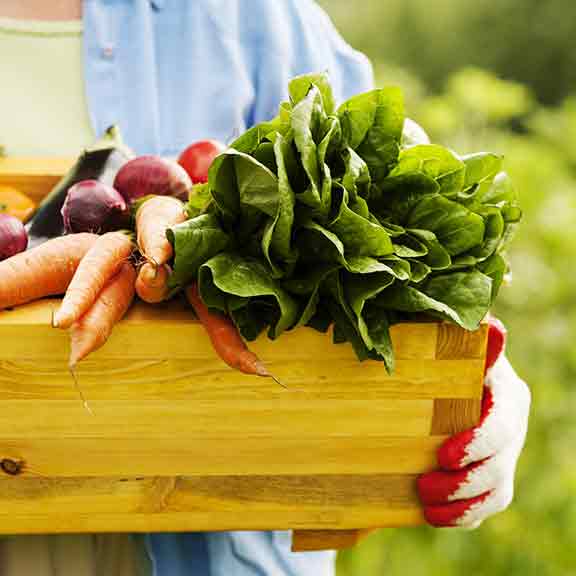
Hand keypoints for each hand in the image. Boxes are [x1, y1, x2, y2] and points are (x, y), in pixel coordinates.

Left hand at [417, 318, 530, 527]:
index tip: (444, 456)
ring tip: (426, 504)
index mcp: (505, 393)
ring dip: (462, 503)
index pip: (500, 424)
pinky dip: (465, 515)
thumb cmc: (445, 359)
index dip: (477, 443)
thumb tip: (492, 324)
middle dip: (463, 481)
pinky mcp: (495, 475)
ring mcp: (505, 453)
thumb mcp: (454, 348)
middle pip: (500, 463)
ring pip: (497, 489)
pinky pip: (490, 503)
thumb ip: (471, 342)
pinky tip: (435, 516)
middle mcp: (511, 426)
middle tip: (424, 485)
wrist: (444, 384)